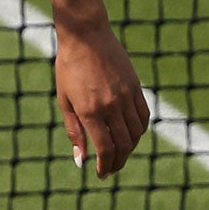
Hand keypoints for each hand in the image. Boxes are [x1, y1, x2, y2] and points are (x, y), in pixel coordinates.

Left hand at [54, 21, 150, 178]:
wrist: (86, 35)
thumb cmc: (69, 67)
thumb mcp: (65, 100)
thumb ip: (73, 131)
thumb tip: (80, 159)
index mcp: (90, 110)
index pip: (106, 149)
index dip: (105, 166)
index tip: (101, 174)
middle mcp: (111, 105)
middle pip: (124, 145)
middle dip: (118, 162)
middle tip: (110, 170)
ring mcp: (126, 95)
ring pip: (136, 133)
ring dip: (130, 149)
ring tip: (119, 154)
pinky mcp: (135, 87)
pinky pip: (143, 116)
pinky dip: (139, 131)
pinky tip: (131, 135)